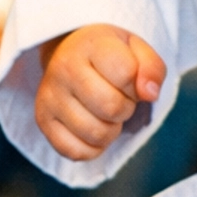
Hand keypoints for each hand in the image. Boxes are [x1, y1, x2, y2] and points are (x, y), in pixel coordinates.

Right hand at [35, 25, 165, 160]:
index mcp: (89, 45)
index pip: (126, 73)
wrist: (71, 56)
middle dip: (126, 108)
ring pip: (96, 134)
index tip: (129, 79)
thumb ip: (152, 68)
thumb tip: (149, 94)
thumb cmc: (109, 57)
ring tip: (105, 112)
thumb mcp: (137, 51)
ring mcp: (49, 96)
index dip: (137, 84)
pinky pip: (76, 152)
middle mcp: (63, 68)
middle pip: (111, 108)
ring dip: (111, 130)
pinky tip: (92, 126)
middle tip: (119, 98)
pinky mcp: (43, 121)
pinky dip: (93, 148)